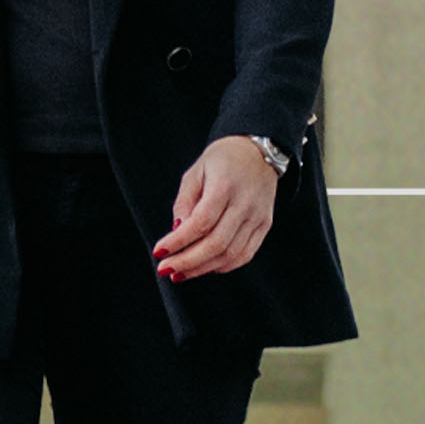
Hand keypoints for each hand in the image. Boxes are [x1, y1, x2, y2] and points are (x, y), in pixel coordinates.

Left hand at [155, 135, 279, 280]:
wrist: (258, 151)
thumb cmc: (222, 160)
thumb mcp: (195, 172)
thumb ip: (184, 202)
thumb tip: (176, 231)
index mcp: (225, 185)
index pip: (201, 222)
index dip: (178, 241)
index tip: (159, 251)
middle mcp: (245, 203)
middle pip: (216, 243)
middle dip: (187, 261)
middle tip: (166, 269)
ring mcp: (258, 217)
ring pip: (230, 254)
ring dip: (202, 268)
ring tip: (181, 272)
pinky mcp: (265, 226)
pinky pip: (245, 255)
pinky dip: (223, 266)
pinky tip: (205, 266)